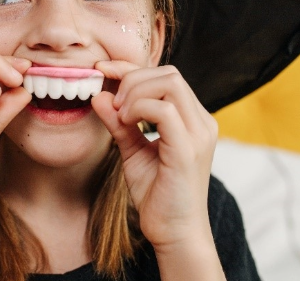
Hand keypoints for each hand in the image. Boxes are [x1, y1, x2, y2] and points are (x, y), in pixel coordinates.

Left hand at [92, 61, 217, 248]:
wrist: (173, 232)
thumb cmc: (156, 192)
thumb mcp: (131, 149)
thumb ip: (118, 123)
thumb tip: (99, 95)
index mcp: (192, 118)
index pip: (165, 76)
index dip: (131, 68)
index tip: (101, 70)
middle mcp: (201, 121)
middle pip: (168, 73)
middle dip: (132, 79)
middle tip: (113, 103)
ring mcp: (198, 134)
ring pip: (169, 83)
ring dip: (135, 92)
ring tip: (120, 115)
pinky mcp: (189, 149)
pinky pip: (165, 110)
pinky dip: (139, 109)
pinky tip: (125, 122)